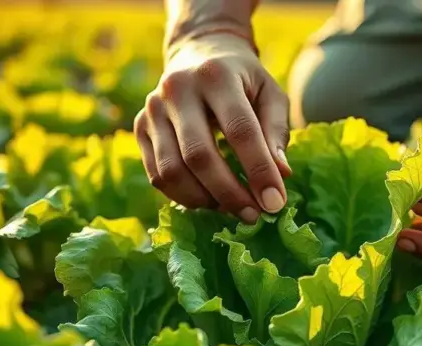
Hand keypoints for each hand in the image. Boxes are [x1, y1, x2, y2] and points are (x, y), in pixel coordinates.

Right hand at [134, 33, 291, 223]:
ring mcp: (152, 108)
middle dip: (229, 193)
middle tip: (254, 215)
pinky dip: (184, 196)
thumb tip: (281, 175)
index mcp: (216, 75)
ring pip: (171, 170)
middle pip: (199, 155)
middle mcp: (177, 88)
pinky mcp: (139, 127)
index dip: (259, 170)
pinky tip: (209, 199)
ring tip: (232, 208)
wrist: (199, 53)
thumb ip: (276, 132)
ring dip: (204, 200)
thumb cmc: (243, 80)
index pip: (240, 130)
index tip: (276, 202)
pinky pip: (156, 175)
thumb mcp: (270, 94)